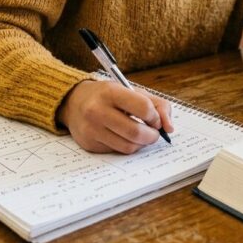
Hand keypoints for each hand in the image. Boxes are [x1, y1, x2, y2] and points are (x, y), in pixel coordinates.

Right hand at [57, 79, 173, 153]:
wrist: (74, 102)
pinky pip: (116, 151)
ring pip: (128, 146)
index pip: (143, 108)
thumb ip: (157, 105)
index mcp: (111, 92)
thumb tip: (169, 128)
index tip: (155, 119)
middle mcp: (97, 110)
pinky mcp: (89, 143)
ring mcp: (91, 129)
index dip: (155, 117)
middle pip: (136, 132)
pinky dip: (126, 146)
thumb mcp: (132, 91)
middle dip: (152, 135)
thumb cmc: (108, 96)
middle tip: (154, 133)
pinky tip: (124, 137)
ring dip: (141, 144)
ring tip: (142, 136)